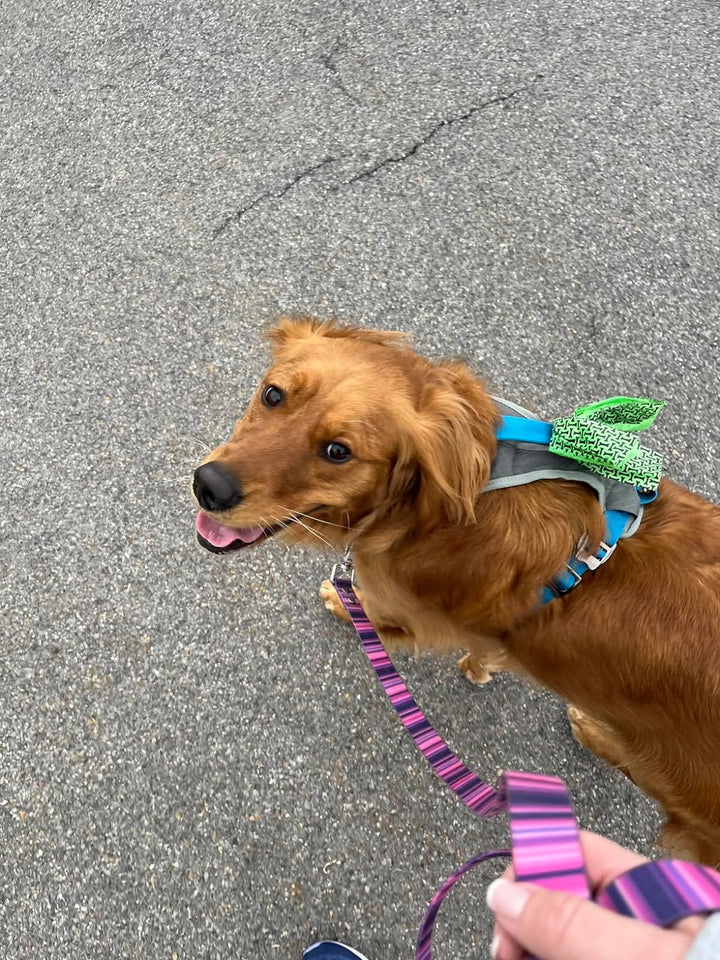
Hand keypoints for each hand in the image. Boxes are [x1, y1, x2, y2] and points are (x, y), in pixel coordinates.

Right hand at [486, 831, 706, 959]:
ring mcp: (634, 952)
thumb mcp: (640, 957)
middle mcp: (640, 920)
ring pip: (565, 946)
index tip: (506, 922)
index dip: (531, 875)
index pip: (575, 853)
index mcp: (652, 890)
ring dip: (538, 955)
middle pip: (561, 905)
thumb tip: (503, 892)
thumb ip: (571, 924)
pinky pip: (579, 957)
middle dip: (528, 932)